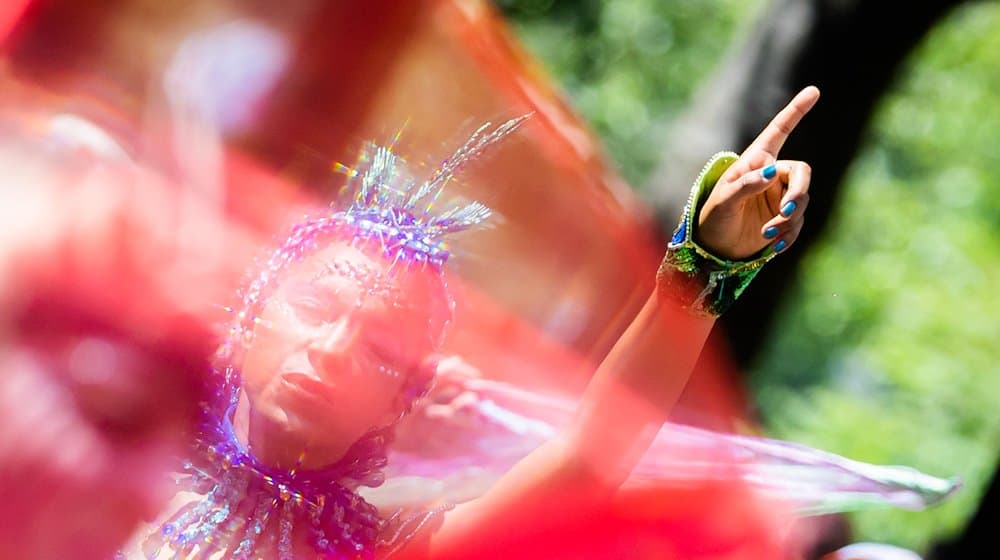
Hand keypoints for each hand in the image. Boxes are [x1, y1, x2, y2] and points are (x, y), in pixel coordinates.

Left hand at [696, 86, 819, 259]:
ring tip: (767, 234)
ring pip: (801, 201)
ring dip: (789, 219)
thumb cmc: (712, 219)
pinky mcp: (784, 218)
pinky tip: (775, 246)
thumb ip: (746, 185)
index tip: (814, 91)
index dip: (796, 111)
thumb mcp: (723, 201)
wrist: (715, 248)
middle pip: (801, 172)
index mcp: (755, 162)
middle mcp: (771, 175)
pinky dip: (790, 234)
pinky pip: (798, 223)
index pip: (778, 132)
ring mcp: (779, 196)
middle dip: (798, 192)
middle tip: (786, 211)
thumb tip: (771, 172)